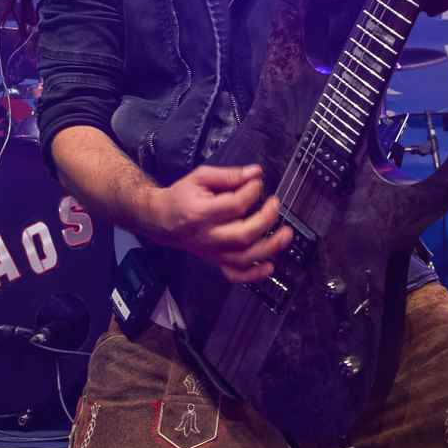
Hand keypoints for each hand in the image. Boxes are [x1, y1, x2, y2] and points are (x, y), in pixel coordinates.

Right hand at [140, 164, 293, 284]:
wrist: (161, 219)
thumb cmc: (181, 196)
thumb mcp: (200, 177)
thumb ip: (228, 175)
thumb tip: (256, 173)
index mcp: (201, 213)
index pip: (234, 205)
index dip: (252, 191)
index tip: (257, 182)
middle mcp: (207, 236)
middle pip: (243, 235)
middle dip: (266, 219)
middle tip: (274, 203)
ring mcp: (212, 252)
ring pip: (244, 258)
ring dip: (269, 248)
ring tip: (286, 234)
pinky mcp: (215, 260)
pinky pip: (235, 274)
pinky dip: (253, 275)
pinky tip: (269, 266)